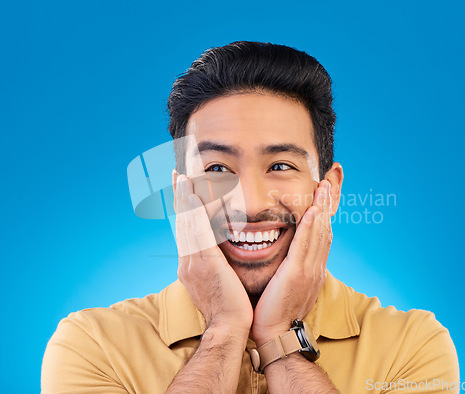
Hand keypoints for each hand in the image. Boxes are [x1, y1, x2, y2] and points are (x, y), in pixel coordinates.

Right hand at [175, 173, 252, 333]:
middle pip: (182, 222)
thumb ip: (214, 266)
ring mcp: (193, 261)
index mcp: (190, 264)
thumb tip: (216, 257)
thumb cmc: (229, 308)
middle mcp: (187, 260)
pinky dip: (194, 213)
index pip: (185, 230)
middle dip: (179, 197)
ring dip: (184, 198)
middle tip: (178, 175)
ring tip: (182, 176)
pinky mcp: (205, 262)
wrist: (228, 328)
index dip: (184, 209)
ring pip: (187, 223)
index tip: (183, 191)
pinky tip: (193, 196)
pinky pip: (198, 232)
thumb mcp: (216, 284)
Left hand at [251, 180, 331, 344]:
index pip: (322, 234)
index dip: (324, 213)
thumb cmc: (277, 310)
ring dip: (321, 208)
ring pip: (318, 233)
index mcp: (313, 268)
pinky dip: (311, 227)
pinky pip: (306, 246)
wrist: (276, 333)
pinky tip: (312, 211)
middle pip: (324, 228)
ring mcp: (309, 270)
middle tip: (329, 181)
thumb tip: (287, 256)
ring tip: (323, 188)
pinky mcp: (297, 274)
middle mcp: (316, 266)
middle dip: (327, 204)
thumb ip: (291, 267)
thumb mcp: (288, 285)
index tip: (324, 195)